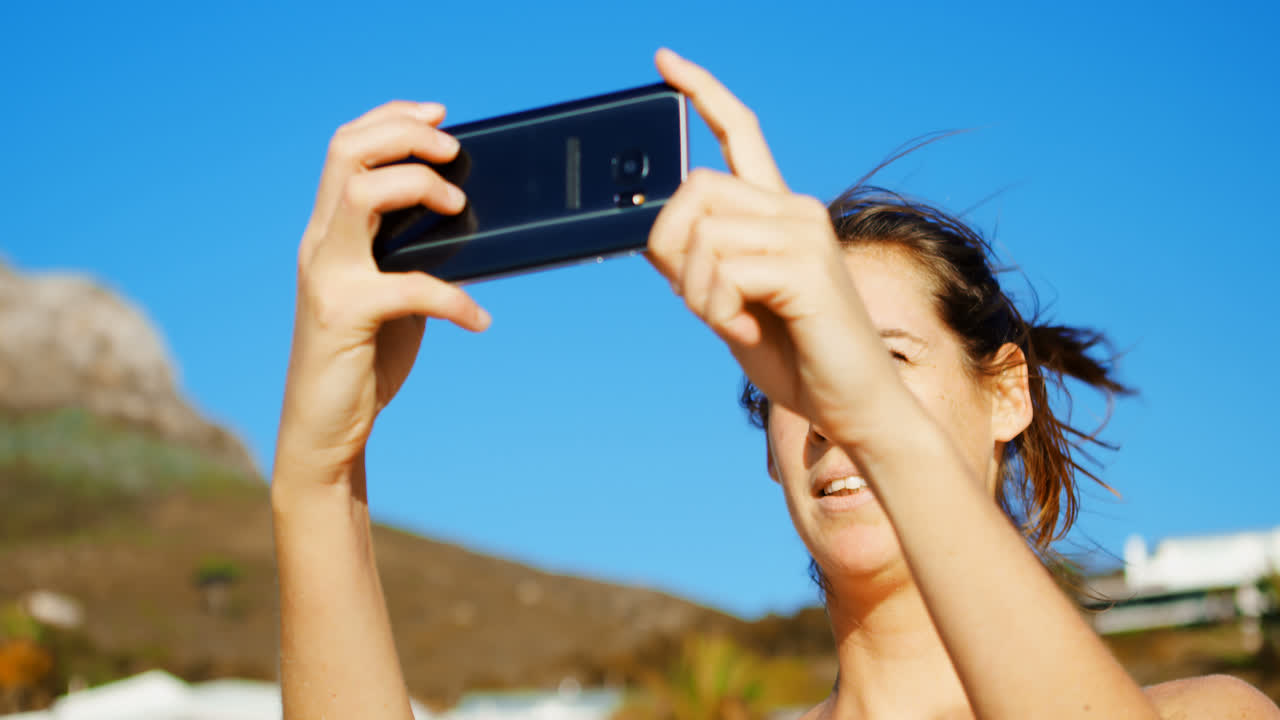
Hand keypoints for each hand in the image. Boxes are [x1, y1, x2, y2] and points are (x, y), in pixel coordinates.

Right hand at [276, 101, 490, 483]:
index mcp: (330, 233)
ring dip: (417, 186)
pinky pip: (407, 288)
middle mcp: (319, 244)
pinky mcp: (343, 316)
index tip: (439, 114)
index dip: (390, 119)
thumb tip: (471, 227)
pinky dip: (454, 298)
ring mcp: (326, 277)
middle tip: (454, 151)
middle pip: (348, 152)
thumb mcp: (392, 294)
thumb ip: (413, 256)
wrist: (325, 430)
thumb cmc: (365, 358)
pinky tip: (479, 319)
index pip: (346, 147)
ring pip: (358, 193)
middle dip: (406, 136)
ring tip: (459, 207)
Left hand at [648, 50, 904, 443]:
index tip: (663, 61)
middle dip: (671, 247)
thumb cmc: (794, 359)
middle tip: (697, 298)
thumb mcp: (730, 304)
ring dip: (696, 292)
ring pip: (702, 233)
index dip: (700, 92)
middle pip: (694, 188)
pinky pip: (722, 270)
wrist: (853, 407)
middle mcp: (796, 208)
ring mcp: (805, 231)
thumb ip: (699, 264)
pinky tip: (746, 331)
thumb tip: (651, 231)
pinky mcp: (807, 265)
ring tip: (732, 323)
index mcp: (778, 212)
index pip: (738, 132)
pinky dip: (716, 309)